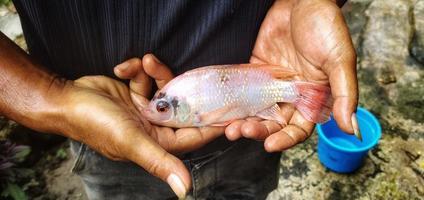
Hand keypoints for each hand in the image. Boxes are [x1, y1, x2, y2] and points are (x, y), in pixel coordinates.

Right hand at [62, 54, 222, 197]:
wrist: (65, 99)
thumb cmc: (96, 124)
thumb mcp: (131, 142)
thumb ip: (160, 162)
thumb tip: (185, 190)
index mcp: (160, 141)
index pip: (196, 133)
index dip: (214, 121)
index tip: (232, 107)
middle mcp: (155, 125)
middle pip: (183, 104)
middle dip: (181, 87)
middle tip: (186, 73)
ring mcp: (145, 108)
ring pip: (165, 85)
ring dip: (155, 72)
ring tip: (143, 64)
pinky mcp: (134, 90)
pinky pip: (147, 76)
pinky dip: (136, 69)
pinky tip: (123, 69)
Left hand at [225, 0, 357, 150]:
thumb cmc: (326, 26)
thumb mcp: (340, 60)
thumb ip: (345, 94)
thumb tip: (351, 128)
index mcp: (314, 97)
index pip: (299, 128)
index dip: (285, 139)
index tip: (270, 144)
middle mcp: (292, 94)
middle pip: (273, 122)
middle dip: (259, 131)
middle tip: (243, 131)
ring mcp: (271, 84)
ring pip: (256, 110)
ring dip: (243, 120)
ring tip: (230, 127)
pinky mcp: (255, 71)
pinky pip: (243, 91)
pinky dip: (234, 101)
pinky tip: (225, 109)